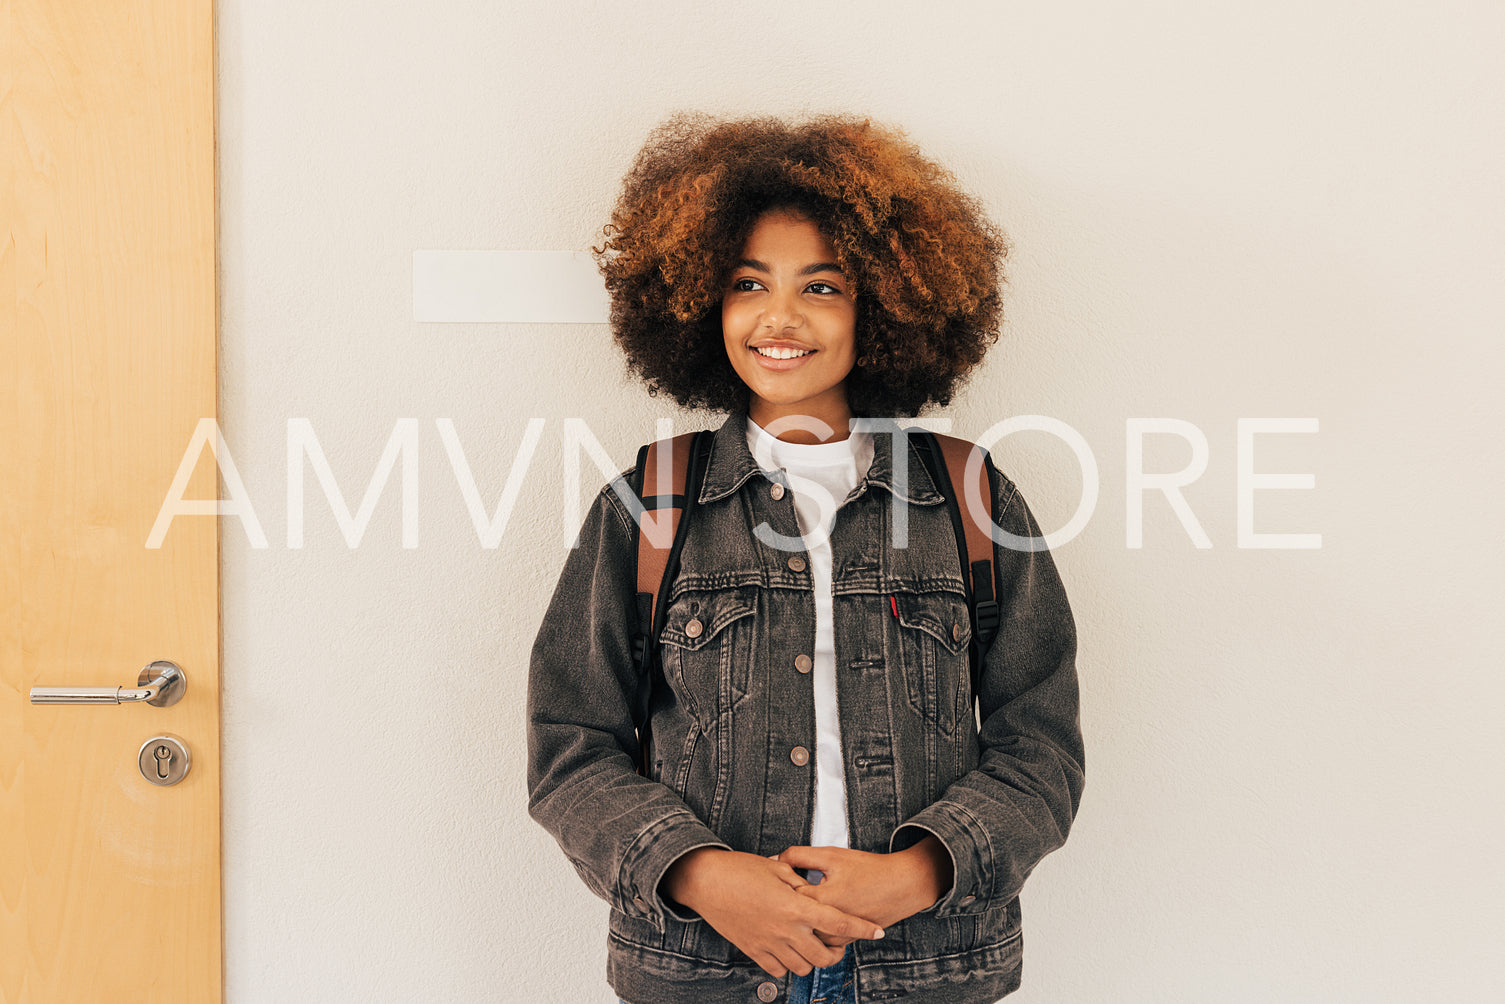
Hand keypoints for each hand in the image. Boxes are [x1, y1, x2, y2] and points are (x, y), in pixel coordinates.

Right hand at [660, 847, 884, 977]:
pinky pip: (778, 969)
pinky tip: (789, 949)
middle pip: (824, 955)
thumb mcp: (776, 868)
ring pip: (803, 967)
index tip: (876, 931)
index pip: (839, 923)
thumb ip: (800, 881)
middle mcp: (784, 929)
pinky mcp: (753, 951)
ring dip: (813, 959)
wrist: (705, 881)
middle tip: (839, 943)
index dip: (862, 929)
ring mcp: (768, 943)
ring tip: (813, 945)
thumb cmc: (738, 869)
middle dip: (838, 952)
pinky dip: (788, 963)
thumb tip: (814, 889)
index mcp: (795, 906)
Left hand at [773, 837, 953, 946]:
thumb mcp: (832, 854)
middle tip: (783, 893)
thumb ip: (800, 855)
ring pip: (805, 935)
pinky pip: (821, 940)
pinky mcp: (846, 941)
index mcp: (821, 900)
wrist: (902, 885)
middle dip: (785, 907)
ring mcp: (837, 936)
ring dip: (799, 922)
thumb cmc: (869, 868)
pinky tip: (815, 914)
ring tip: (797, 906)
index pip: (784, 896)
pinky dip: (814, 930)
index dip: (779, 883)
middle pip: (792, 920)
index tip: (777, 876)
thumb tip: (775, 858)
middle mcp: (827, 923)